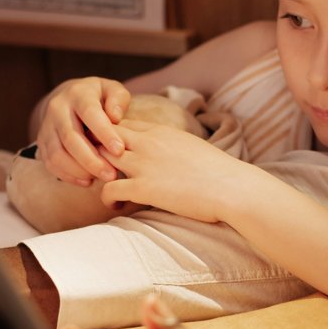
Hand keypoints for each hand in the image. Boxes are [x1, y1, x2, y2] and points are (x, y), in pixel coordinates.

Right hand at [36, 77, 130, 185]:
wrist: (68, 98)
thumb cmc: (98, 97)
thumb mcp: (111, 90)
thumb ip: (119, 99)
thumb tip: (115, 116)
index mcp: (78, 94)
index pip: (89, 113)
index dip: (104, 133)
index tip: (119, 151)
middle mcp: (57, 109)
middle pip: (71, 138)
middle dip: (91, 160)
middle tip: (111, 175)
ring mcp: (46, 126)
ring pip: (57, 154)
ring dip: (79, 171)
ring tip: (99, 178)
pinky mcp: (41, 142)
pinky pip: (50, 163)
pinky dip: (68, 176)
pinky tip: (86, 181)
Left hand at [100, 122, 247, 221]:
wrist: (232, 187)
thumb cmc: (218, 172)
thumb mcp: (191, 147)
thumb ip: (171, 146)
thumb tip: (168, 155)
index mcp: (159, 131)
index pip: (121, 124)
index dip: (109, 137)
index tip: (109, 153)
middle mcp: (147, 143)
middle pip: (103, 137)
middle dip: (95, 151)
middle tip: (97, 170)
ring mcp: (143, 164)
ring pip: (99, 158)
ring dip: (97, 173)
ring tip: (106, 187)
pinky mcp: (143, 188)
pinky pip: (108, 189)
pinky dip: (106, 197)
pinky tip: (116, 204)